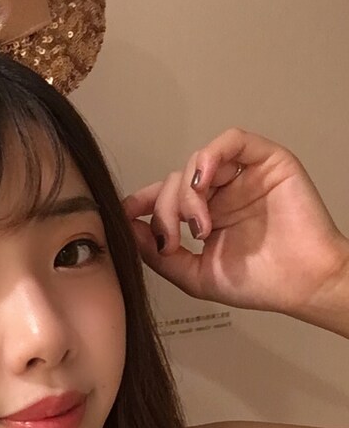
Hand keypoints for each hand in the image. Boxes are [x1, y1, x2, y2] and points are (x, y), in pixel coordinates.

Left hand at [122, 127, 348, 318]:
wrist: (302, 285)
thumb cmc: (258, 283)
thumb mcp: (194, 275)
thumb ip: (158, 254)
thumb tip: (128, 229)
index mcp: (203, 217)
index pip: (164, 198)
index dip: (141, 202)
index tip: (124, 216)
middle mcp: (219, 194)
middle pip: (173, 182)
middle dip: (165, 210)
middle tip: (176, 240)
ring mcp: (241, 177)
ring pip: (195, 163)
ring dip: (186, 193)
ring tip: (197, 226)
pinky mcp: (266, 162)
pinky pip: (232, 141)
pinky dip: (210, 156)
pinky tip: (202, 181)